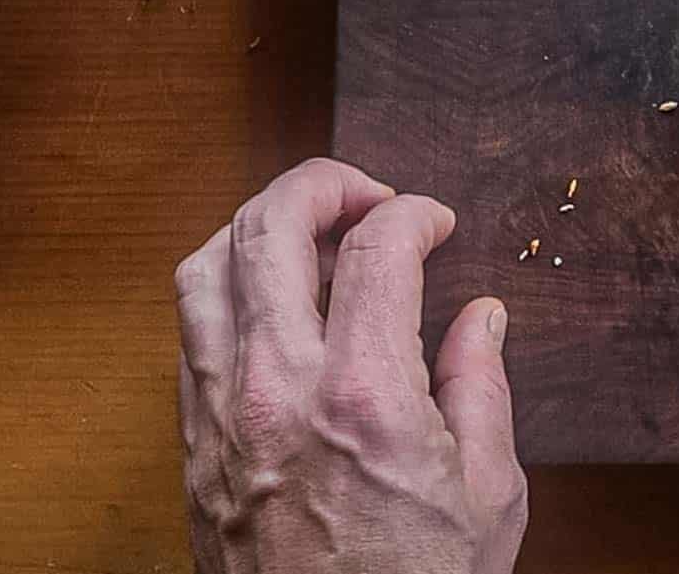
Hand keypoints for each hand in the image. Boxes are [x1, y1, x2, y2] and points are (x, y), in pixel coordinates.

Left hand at [175, 159, 526, 573]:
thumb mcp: (489, 495)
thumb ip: (483, 386)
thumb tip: (482, 315)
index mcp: (364, 396)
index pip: (376, 245)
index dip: (414, 213)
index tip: (436, 224)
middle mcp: (278, 390)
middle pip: (268, 224)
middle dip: (323, 183)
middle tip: (367, 196)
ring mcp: (221, 415)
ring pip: (205, 266)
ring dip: (259, 226)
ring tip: (309, 236)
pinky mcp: (192, 446)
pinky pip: (188, 330)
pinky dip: (226, 288)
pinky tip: (274, 305)